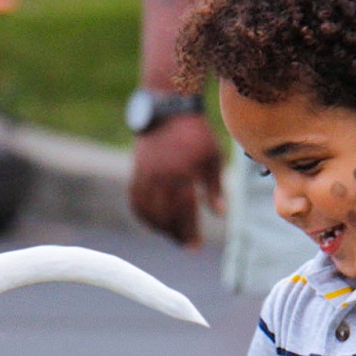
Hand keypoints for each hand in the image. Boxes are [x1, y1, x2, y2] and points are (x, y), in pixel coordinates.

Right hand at [129, 113, 223, 247]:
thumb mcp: (212, 157)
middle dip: (176, 234)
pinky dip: (144, 216)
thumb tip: (220, 214)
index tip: (195, 246)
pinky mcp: (136, 172)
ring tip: (174, 235)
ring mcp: (146, 174)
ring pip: (149, 211)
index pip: (185, 210)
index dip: (189, 231)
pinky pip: (136, 201)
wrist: (167, 108)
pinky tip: (155, 224)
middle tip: (187, 245)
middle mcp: (161, 175)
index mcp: (182, 172)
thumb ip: (215, 187)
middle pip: (166, 215)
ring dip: (161, 228)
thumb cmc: (195, 134)